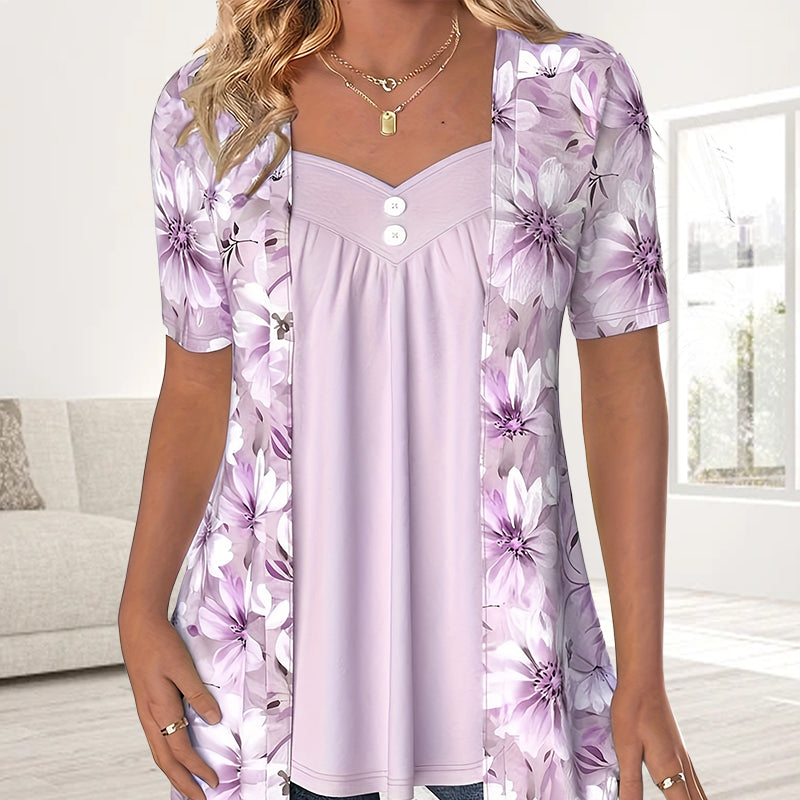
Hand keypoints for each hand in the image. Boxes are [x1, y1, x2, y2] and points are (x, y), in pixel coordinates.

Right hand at [119, 609, 221, 799]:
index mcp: (159, 710)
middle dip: (182, 782)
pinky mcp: (146, 703)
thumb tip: (214, 719)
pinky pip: (157, 737)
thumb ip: (199, 694)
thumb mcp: (183, 667)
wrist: (137, 626)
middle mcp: (150, 716)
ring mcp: (146, 711)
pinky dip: (167, 753)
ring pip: (159, 751)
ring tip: (186, 783)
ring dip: (174, 770)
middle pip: (166, 760)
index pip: (181, 750)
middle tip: (198, 798)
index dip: (197, 769)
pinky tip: (175, 752)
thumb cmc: (159, 643)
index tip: (214, 781)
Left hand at [610, 681, 708, 799]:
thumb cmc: (632, 710)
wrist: (642, 680)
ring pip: (699, 793)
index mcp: (670, 770)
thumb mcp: (626, 749)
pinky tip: (690, 794)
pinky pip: (694, 779)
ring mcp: (683, 755)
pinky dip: (697, 795)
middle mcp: (682, 765)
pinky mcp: (678, 747)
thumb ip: (631, 784)